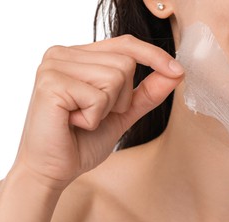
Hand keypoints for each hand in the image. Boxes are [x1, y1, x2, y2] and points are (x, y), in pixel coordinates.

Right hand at [13, 35, 183, 188]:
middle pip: (125, 62)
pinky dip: (93, 119)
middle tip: (94, 114)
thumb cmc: (82, 141)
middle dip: (121, 99)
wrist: (53, 170)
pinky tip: (72, 123)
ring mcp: (54, 65)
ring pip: (115, 77)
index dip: (153, 55)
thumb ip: (148, 93)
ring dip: (107, 109)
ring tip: (82, 118)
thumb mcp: (123, 113)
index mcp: (79, 56)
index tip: (178, 70)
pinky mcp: (51, 82)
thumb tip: (177, 72)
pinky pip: (98, 97)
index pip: (125, 44)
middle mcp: (64, 53)